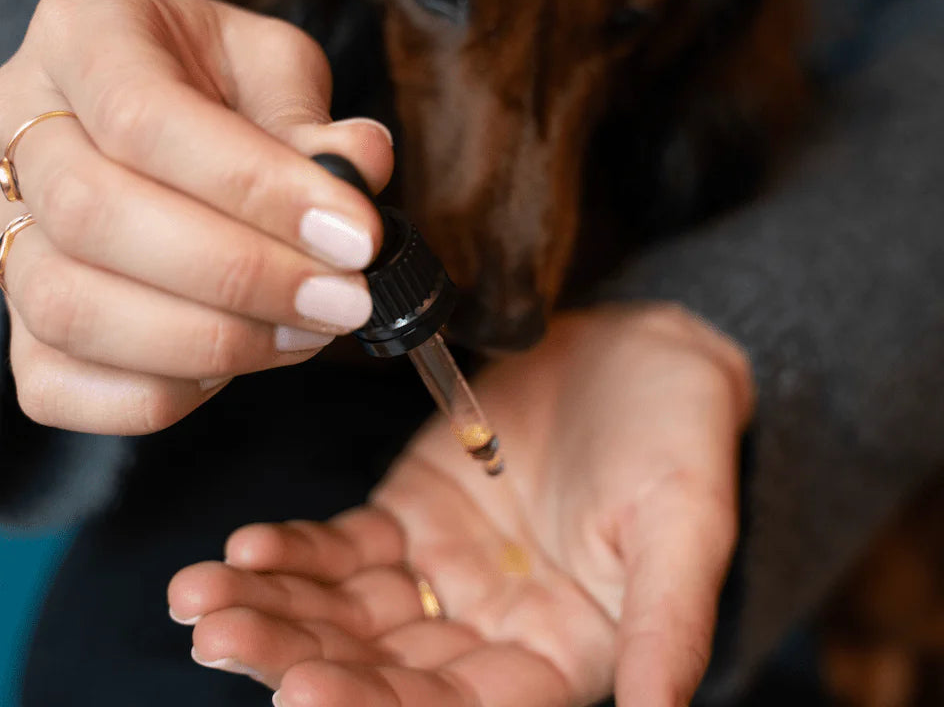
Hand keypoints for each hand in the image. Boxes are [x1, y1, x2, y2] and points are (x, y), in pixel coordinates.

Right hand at [0, 0, 392, 432]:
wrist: (175, 112)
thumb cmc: (224, 85)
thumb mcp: (276, 68)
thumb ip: (311, 117)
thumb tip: (359, 166)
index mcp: (85, 38)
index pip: (145, 118)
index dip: (257, 189)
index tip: (356, 237)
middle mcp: (19, 130)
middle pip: (96, 218)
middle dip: (242, 276)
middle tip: (345, 299)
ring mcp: (5, 232)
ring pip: (72, 310)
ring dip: (211, 341)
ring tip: (308, 331)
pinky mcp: (18, 318)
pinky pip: (57, 384)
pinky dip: (158, 393)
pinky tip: (239, 360)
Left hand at [169, 304, 753, 705]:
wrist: (643, 354)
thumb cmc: (680, 439)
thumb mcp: (685, 525)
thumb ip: (667, 622)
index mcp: (559, 657)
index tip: (303, 694)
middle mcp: (492, 632)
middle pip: (383, 672)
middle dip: (298, 659)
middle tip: (220, 638)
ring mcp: (445, 572)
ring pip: (347, 613)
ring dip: (274, 610)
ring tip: (199, 598)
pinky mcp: (412, 513)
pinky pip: (343, 547)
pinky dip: (294, 552)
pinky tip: (245, 548)